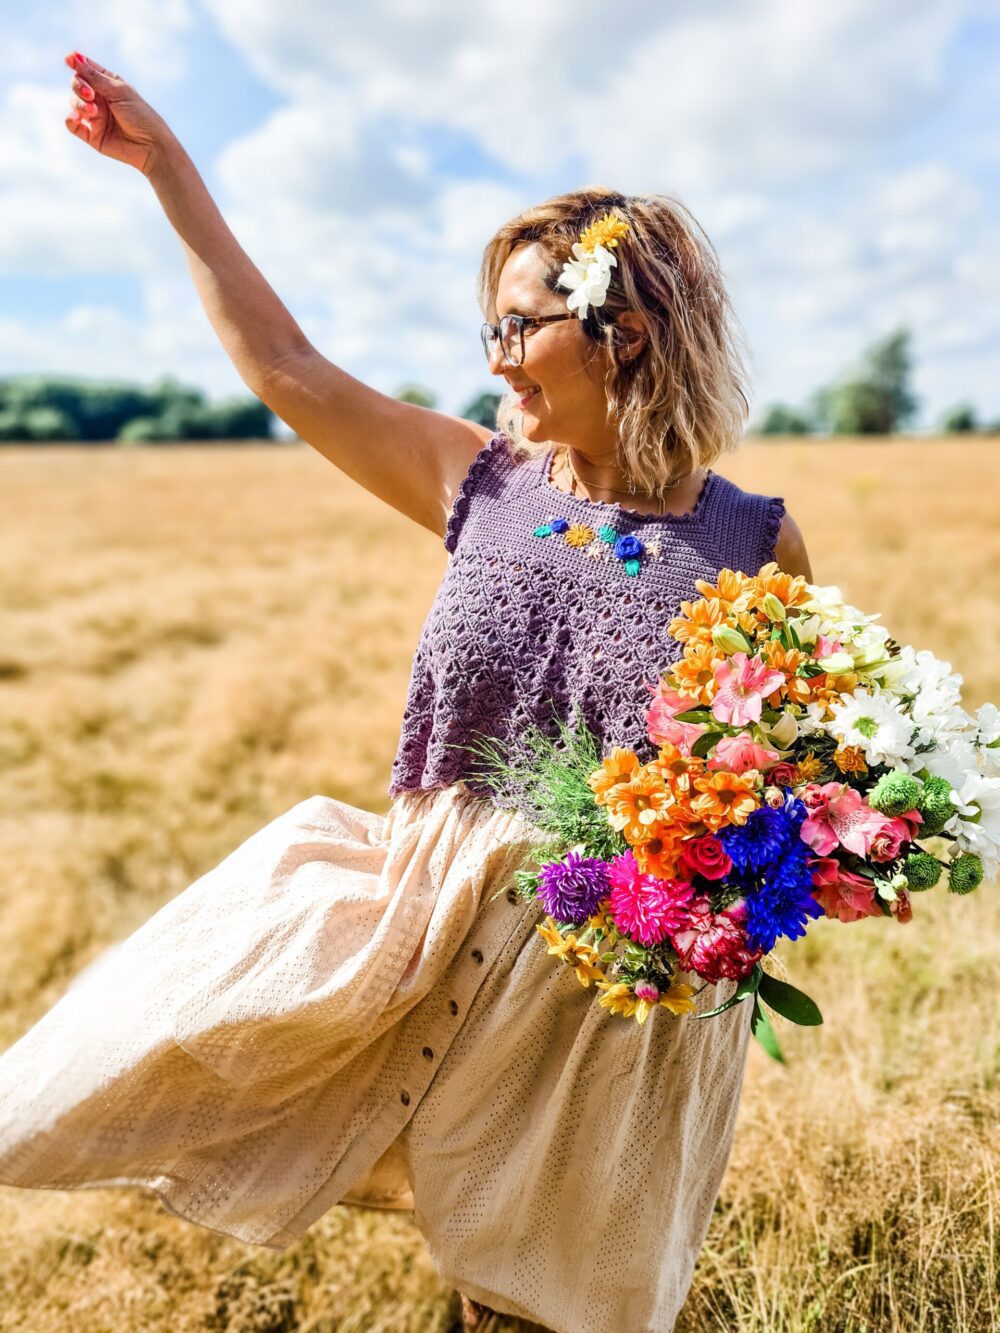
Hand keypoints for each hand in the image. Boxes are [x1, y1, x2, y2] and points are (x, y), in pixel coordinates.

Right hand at [63, 51, 174, 175]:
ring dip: (79, 103)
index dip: (77, 63)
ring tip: (94, 111)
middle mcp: (100, 99)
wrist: (151, 146)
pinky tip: (77, 118)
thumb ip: (95, 77)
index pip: (87, 69)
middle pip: (77, 84)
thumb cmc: (141, 116)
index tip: (69, 59)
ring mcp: (95, 116)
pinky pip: (72, 124)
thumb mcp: (119, 91)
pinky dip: (71, 119)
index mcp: (109, 84)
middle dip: (79, 86)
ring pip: (74, 102)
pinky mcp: (92, 134)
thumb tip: (72, 57)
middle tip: (90, 94)